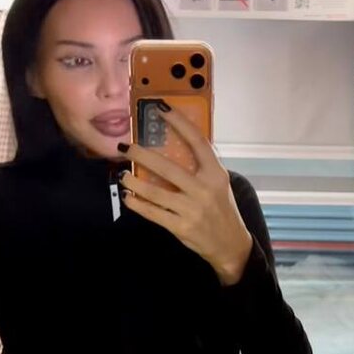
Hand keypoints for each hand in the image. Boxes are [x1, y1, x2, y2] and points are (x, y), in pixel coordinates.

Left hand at [118, 107, 253, 284]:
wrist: (230, 245)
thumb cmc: (222, 210)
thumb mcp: (219, 184)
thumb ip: (201, 168)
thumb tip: (173, 146)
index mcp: (216, 174)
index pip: (197, 142)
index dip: (179, 123)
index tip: (160, 109)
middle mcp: (204, 190)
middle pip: (167, 167)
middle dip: (142, 155)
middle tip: (125, 147)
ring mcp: (192, 210)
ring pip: (155, 192)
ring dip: (134, 182)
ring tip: (123, 174)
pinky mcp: (181, 227)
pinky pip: (153, 213)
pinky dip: (137, 204)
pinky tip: (128, 197)